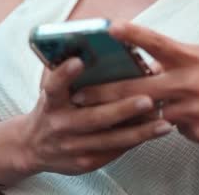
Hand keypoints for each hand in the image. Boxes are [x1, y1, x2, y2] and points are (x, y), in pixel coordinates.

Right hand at [20, 57, 172, 175]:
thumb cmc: (53, 105)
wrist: (35, 146)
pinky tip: (155, 131)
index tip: (79, 61)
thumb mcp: (52, 85)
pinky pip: (115, 151)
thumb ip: (65, 65)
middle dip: (123, 109)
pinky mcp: (86, 161)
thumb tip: (85, 38)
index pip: (55, 86)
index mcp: (51, 101)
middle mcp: (60, 124)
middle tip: (147, 98)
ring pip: (111, 139)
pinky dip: (136, 140)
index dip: (65, 74)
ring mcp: (73, 146)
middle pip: (94, 117)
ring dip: (139, 130)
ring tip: (164, 121)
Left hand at [71, 22, 198, 145]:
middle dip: (104, 93)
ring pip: (153, 114)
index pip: (155, 42)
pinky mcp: (198, 133)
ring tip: (112, 118)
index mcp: (189, 57)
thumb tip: (153, 69)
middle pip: (137, 87)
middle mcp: (186, 82)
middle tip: (78, 96)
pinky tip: (196, 118)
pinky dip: (178, 124)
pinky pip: (177, 129)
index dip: (130, 34)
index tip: (109, 26)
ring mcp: (191, 110)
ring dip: (137, 115)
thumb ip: (178, 62)